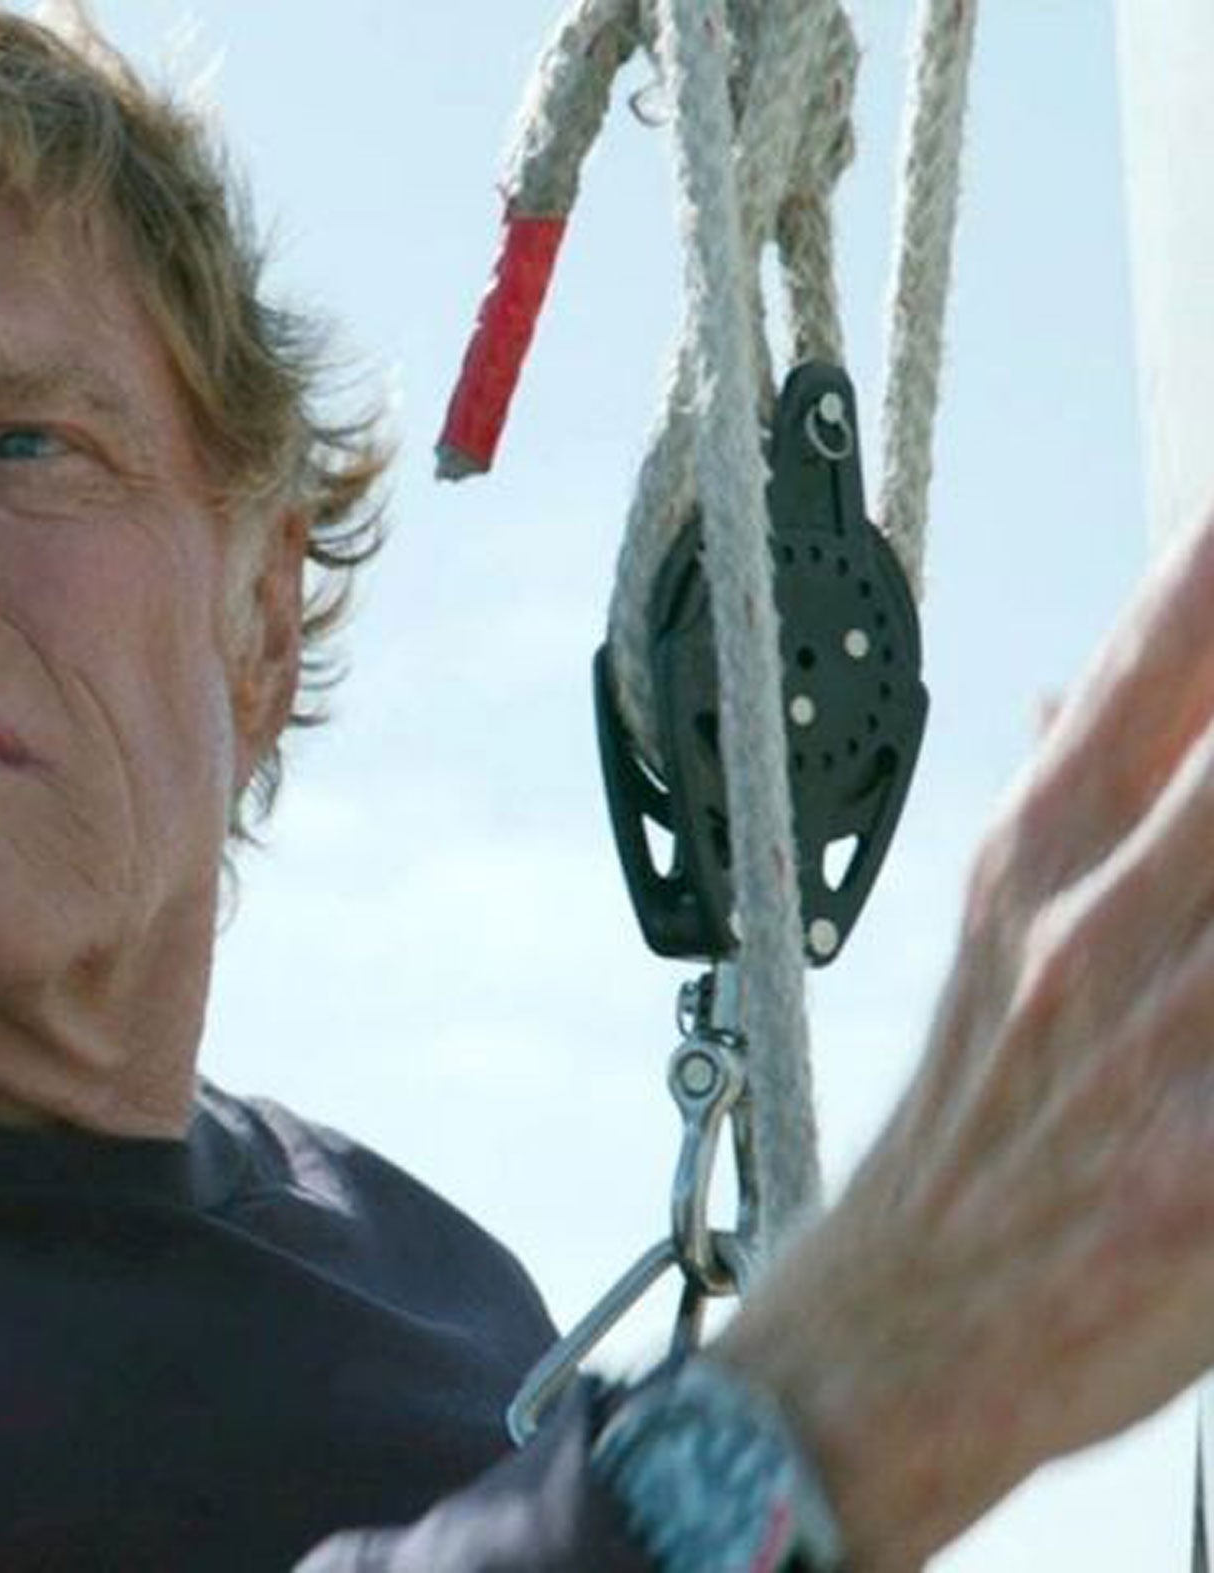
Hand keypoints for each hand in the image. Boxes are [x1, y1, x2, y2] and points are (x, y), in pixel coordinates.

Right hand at [711, 501, 1213, 1569]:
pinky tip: (1213, 1005)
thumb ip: (1057, 808)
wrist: (898, 1336)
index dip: (1211, 559)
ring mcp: (1157, 1044)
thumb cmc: (964, 1137)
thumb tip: (1074, 692)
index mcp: (1032, 860)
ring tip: (1207, 909)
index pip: (1153, 657)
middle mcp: (1093, 927)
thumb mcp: (980, 949)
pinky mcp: (1210, 1173)